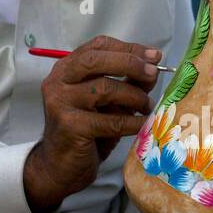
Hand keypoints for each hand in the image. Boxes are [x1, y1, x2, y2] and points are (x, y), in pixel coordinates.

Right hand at [23, 36, 161, 212]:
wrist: (59, 167)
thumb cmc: (85, 131)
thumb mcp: (104, 102)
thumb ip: (123, 83)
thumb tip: (152, 69)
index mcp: (66, 69)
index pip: (97, 46)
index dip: (128, 48)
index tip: (154, 55)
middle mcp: (58, 81)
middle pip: (96, 60)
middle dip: (130, 63)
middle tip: (154, 73)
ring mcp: (61, 103)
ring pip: (105, 88)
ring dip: (134, 97)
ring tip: (147, 107)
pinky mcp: (70, 126)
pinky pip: (111, 120)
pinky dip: (132, 121)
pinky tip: (142, 124)